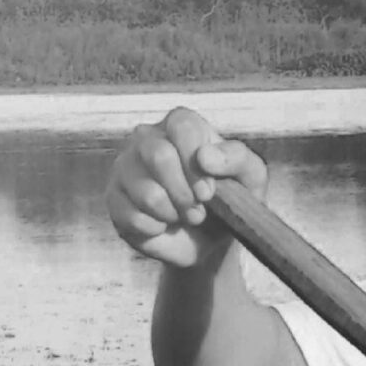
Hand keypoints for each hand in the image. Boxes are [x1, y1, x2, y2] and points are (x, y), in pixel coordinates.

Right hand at [106, 108, 269, 267]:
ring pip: (146, 191)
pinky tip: (163, 225)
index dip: (196, 159)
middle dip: (185, 192)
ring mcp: (125, 168)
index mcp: (180, 126)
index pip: (181, 125)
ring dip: (174, 214)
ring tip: (184, 217)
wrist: (210, 240)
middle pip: (158, 155)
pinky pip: (132, 216)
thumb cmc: (230, 199)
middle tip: (199, 211)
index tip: (209, 190)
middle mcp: (147, 139)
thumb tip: (206, 157)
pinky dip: (157, 228)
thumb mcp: (250, 177)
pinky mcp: (114, 199)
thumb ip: (238, 158)